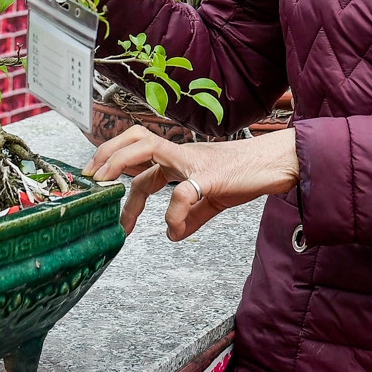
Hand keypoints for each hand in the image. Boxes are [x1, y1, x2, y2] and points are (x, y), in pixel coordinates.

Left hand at [89, 125, 298, 240]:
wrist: (279, 166)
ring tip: (115, 200)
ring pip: (149, 148)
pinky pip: (183, 192)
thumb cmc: (247, 176)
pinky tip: (174, 230)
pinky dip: (173, 213)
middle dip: (107, 156)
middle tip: (92, 183)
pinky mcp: (210, 176)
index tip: (100, 190)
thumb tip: (172, 234)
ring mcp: (194, 162)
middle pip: (135, 138)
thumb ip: (191, 215)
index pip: (139, 157)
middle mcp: (182, 154)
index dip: (115, 170)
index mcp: (180, 158)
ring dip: (123, 167)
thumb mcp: (213, 199)